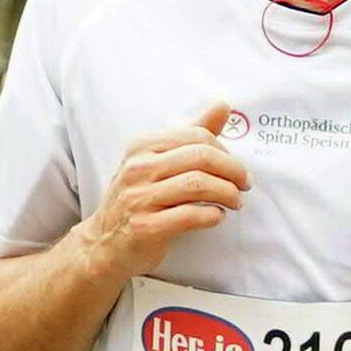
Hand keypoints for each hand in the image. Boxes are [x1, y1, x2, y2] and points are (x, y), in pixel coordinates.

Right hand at [95, 110, 249, 269]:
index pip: (197, 136)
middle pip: (201, 157)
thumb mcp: (158, 162)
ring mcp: (139, 198)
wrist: (105, 245)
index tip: (235, 167)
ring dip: (227, 193)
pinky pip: (189, 215)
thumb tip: (223, 106)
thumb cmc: (138, 200)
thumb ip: (191, 134)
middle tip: (245, 184)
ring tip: (235, 201)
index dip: (225, 151)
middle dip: (232, 170)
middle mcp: (138, 169)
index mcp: (142, 147)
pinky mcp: (145, 227)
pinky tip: (216, 216)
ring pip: (198, 185)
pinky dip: (212, 216)